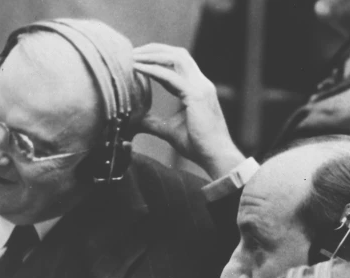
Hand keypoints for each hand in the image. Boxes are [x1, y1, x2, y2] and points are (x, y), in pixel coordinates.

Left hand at [133, 44, 244, 177]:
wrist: (215, 156)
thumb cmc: (198, 146)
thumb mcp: (170, 131)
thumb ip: (154, 123)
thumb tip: (137, 121)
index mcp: (198, 89)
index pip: (178, 65)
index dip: (158, 60)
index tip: (139, 60)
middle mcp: (201, 83)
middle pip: (178, 54)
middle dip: (155, 49)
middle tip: (133, 52)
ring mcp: (200, 87)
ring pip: (176, 58)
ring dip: (154, 54)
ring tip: (134, 56)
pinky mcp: (196, 95)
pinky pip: (171, 76)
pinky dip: (153, 70)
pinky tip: (138, 69)